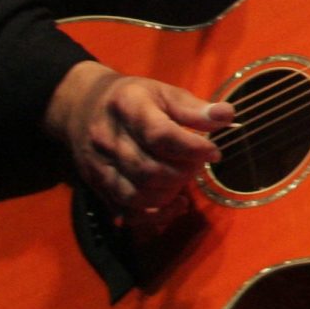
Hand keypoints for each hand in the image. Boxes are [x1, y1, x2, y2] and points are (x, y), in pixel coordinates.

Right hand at [45, 60, 236, 213]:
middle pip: (150, 170)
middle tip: (198, 163)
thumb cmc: (134, 99)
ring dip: (170, 193)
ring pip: (137, 195)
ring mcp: (99, 166)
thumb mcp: (164, 93)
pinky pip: (126, 212)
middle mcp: (108, 138)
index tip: (213, 151)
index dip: (192, 148)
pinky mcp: (97, 187)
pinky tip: (175, 204)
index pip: (160, 135)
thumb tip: (227, 116)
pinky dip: (155, 215)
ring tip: (185, 178)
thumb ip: (194, 108)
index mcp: (128, 107)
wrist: (83, 106)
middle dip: (184, 172)